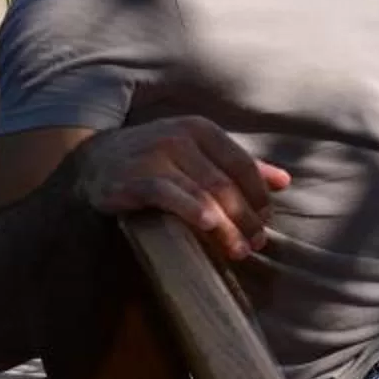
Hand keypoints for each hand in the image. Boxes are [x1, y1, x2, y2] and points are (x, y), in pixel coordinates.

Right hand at [71, 117, 290, 264]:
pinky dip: (192, 209)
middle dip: (246, 216)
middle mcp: (180, 137)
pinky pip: (169, 195)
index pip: (242, 164)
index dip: (258, 194)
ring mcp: (155, 156)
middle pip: (225, 183)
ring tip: (240, 249)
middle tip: (258, 243)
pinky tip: (209, 225)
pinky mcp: (134, 179)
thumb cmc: (155, 159)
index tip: (266, 220)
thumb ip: (238, 166)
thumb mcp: (196, 154)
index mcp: (200, 129)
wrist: (94, 160)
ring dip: (227, 224)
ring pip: (202, 192)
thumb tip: (284, 181)